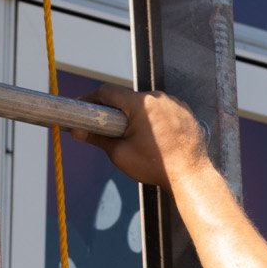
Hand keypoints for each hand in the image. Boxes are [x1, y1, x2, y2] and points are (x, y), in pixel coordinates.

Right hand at [74, 85, 210, 186]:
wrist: (190, 175)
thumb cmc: (155, 166)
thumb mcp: (120, 154)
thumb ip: (97, 139)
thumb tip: (76, 132)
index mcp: (140, 103)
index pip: (108, 91)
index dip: (92, 99)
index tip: (83, 107)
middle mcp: (158, 97)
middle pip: (129, 98)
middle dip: (116, 110)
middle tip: (105, 126)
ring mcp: (174, 103)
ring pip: (147, 104)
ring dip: (137, 115)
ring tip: (133, 136)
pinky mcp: (185, 111)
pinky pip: (163, 110)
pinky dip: (154, 119)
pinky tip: (153, 137)